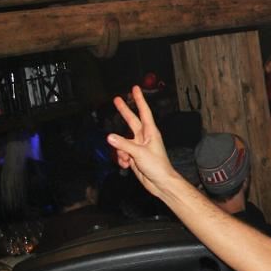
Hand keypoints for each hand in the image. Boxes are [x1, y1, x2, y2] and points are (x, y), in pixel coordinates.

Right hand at [107, 86, 175, 200]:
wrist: (160, 183)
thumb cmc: (157, 166)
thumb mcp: (140, 154)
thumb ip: (124, 145)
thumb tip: (110, 137)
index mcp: (150, 132)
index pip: (144, 112)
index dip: (139, 100)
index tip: (135, 88)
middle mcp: (144, 137)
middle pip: (131, 120)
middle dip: (124, 111)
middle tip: (116, 99)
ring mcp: (138, 146)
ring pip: (121, 142)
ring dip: (120, 151)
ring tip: (128, 160)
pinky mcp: (133, 156)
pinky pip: (121, 153)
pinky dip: (121, 159)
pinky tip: (127, 166)